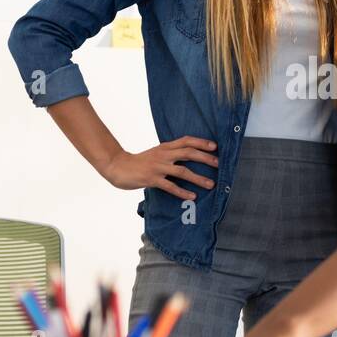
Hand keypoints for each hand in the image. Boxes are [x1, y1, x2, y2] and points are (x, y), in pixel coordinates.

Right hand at [100, 136, 217, 199]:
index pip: (186, 141)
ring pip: (182, 171)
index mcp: (165, 147)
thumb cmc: (139, 161)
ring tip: (211, 184)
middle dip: (205, 158)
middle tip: (219, 164)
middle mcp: (163, 155)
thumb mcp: (156, 153)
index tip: (215, 146)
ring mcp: (158, 167)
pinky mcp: (152, 179)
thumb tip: (188, 156)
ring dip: (198, 178)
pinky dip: (182, 191)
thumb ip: (171, 153)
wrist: (118, 166)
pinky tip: (192, 196)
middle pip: (188, 153)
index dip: (201, 142)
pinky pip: (170, 186)